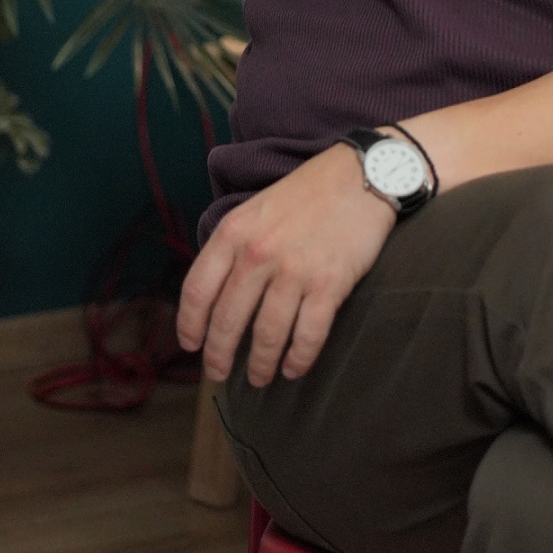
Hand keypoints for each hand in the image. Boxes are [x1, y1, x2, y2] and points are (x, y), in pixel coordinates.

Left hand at [176, 144, 396, 387]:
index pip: (198, 290)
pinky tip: (293, 369)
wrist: (362, 174)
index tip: (191, 345)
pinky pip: (308, 336)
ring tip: (259, 378)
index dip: (190, 325)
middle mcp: (258, 253)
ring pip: (267, 335)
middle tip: (219, 373)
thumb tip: (219, 292)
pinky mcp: (329, 284)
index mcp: (234, 232)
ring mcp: (294, 271)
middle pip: (227, 321)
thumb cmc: (309, 192)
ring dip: (260, 365)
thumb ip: (235, 245)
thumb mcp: (257, 208)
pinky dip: (298, 360)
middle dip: (220, 356)